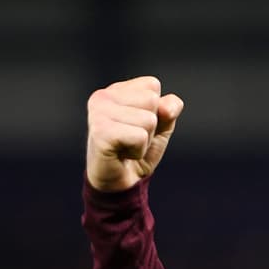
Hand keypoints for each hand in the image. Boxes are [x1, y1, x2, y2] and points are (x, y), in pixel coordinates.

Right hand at [86, 76, 183, 191]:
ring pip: (148, 120)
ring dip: (144, 141)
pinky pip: (139, 136)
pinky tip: (122, 154)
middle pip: (151, 100)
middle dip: (151, 126)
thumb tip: (167, 107)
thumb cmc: (137, 152)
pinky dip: (138, 151)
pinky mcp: (100, 132)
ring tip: (127, 147)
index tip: (139, 126)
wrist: (120, 183)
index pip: (152, 85)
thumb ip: (169, 110)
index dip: (156, 111)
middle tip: (133, 140)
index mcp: (116, 90)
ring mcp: (98, 113)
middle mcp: (103, 96)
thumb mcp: (161, 127)